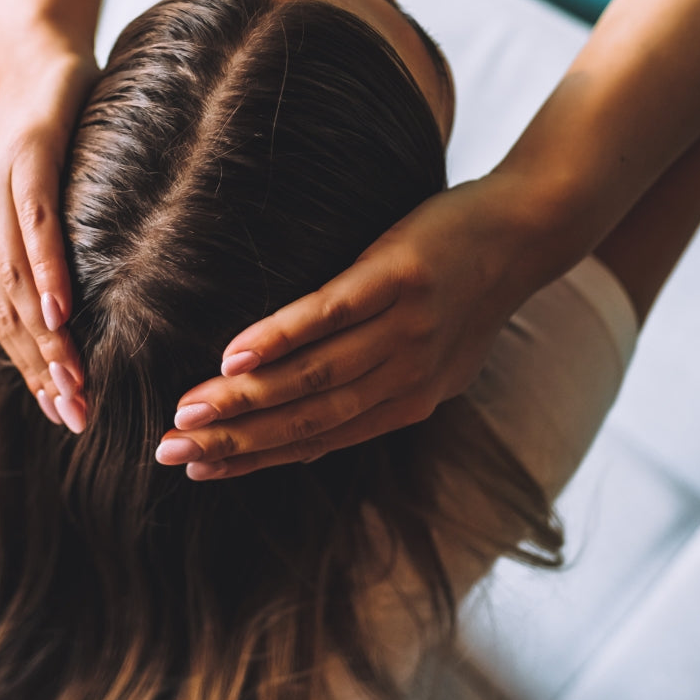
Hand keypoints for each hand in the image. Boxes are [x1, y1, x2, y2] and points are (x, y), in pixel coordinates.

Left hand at [0, 49, 98, 430]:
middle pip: (6, 315)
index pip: (0, 324)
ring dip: (47, 339)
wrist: (37, 59)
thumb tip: (71, 323)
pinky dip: (46, 271)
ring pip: (16, 281)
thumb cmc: (47, 142)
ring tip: (75, 383)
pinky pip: (34, 225)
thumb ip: (41, 259)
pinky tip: (62, 310)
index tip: (62, 415)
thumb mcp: (37, 208)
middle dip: (42, 372)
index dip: (29, 374)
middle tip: (76, 417)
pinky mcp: (25, 158)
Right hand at [154, 177, 529, 477]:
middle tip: (169, 453)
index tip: (197, 471)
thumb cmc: (468, 286)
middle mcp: (407, 378)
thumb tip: (306, 419)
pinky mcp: (400, 278)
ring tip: (187, 409)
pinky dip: (279, 339)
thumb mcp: (432, 354)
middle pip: (306, 420)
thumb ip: (378, 388)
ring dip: (243, 400)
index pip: (317, 442)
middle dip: (233, 442)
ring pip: (312, 377)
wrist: (530, 229)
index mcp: (409, 402)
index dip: (253, 459)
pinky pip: (330, 315)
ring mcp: (404, 331)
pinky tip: (235, 354)